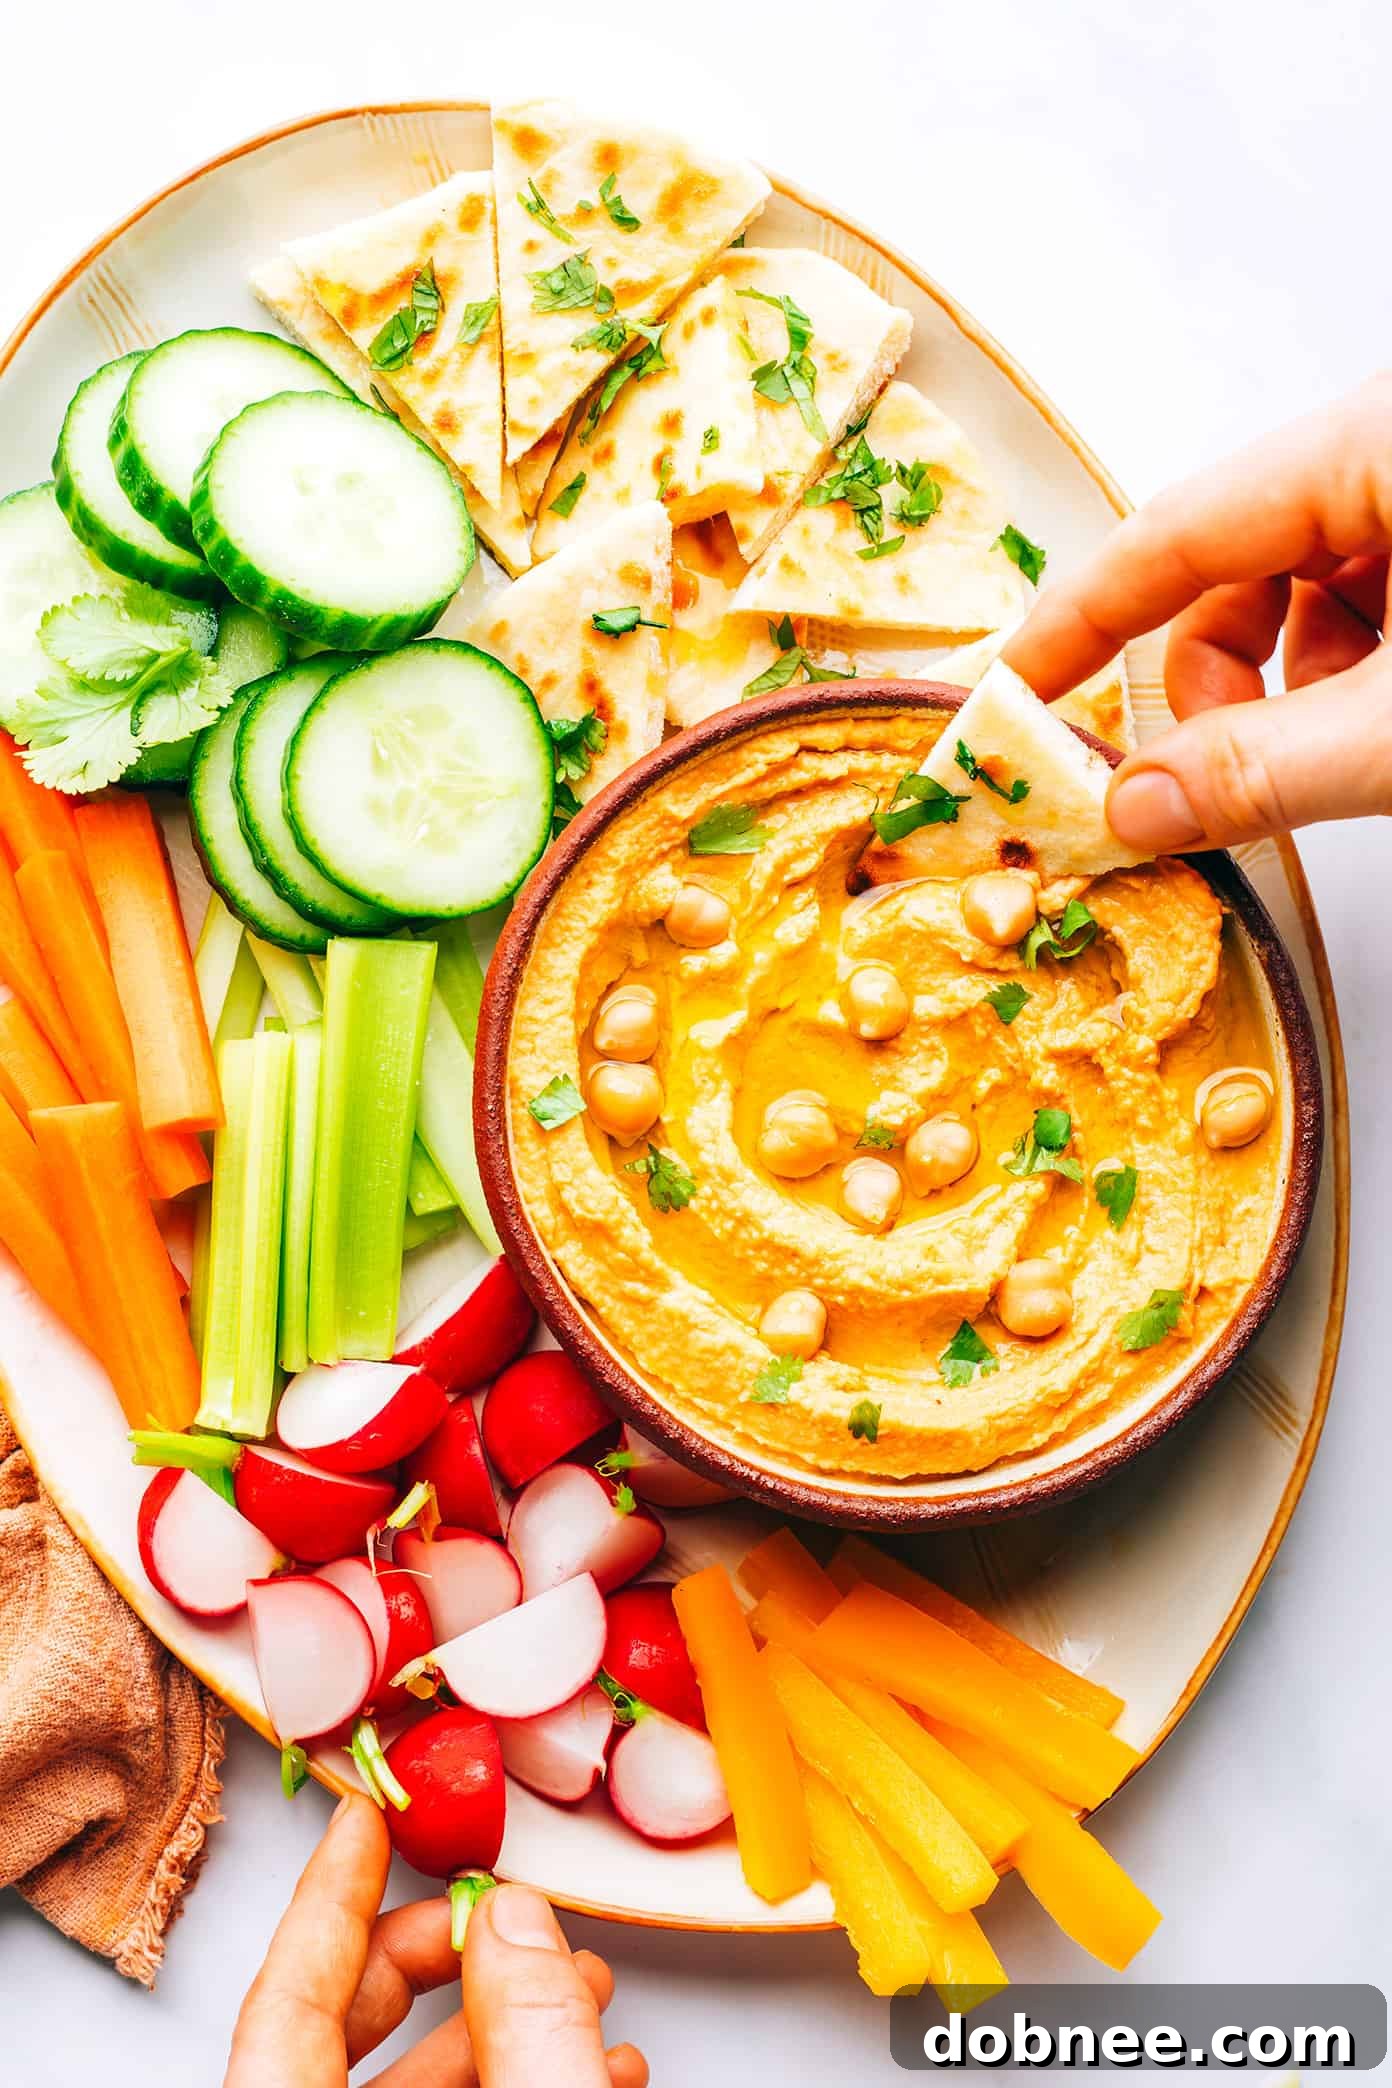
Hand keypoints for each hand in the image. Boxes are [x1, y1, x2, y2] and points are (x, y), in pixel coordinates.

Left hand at [225, 1794, 647, 2087]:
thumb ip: (530, 2030)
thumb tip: (512, 1923)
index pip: (287, 2000)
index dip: (331, 1893)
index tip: (361, 1817)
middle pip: (339, 2030)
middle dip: (440, 1954)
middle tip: (498, 1909)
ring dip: (500, 2025)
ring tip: (582, 1989)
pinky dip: (512, 2081)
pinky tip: (588, 2065)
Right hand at [1004, 371, 1391, 849]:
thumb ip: (1265, 769)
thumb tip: (1137, 808)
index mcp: (1374, 437)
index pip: (1172, 531)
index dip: (1077, 624)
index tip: (1013, 696)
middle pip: (1231, 563)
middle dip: (1208, 682)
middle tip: (1210, 779)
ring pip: (1301, 586)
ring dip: (1288, 685)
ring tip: (1340, 753)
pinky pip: (1371, 591)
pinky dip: (1354, 671)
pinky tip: (1382, 723)